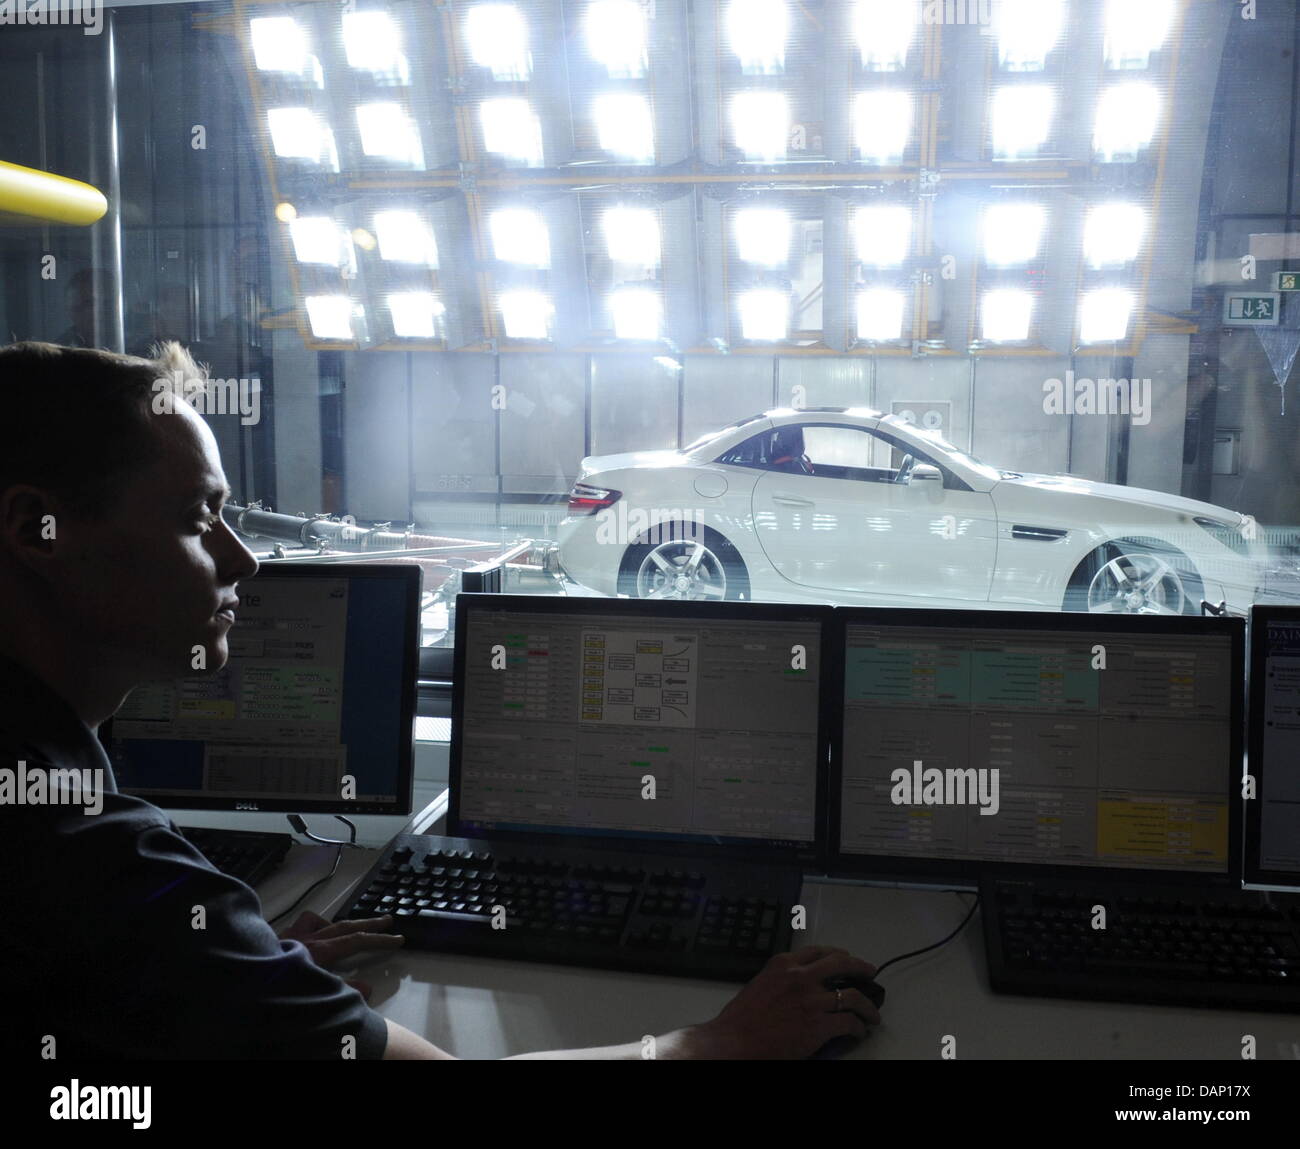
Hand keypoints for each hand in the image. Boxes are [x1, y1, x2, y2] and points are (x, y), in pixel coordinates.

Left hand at [278, 911, 405, 1000]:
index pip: (357, 941)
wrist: (239, 977)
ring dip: (338, 922)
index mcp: (319, 950)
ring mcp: (291, 934)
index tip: (398, 939)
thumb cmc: (275, 987)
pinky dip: (311, 925)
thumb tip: (369, 988)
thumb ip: (343, 990)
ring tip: (348, 928)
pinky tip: (312, 932)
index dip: (380, 940)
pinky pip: (298, 924)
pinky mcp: (277, 937)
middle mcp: (307, 937)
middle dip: (369, 923)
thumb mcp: (314, 991)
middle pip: (345, 926)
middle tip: (388, 919)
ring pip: (319, 920)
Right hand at [687, 946, 880, 1059]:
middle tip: (870, 973)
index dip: (836, 955)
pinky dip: (858, 1027)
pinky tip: (859, 1032)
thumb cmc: (740, 1018)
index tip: (845, 959)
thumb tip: (799, 987)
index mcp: (783, 964)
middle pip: (841, 963)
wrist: (734, 1040)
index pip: (818, 951)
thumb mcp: (760, 984)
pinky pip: (848, 1022)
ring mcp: (812, 1000)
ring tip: (872, 1013)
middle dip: (860, 967)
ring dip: (866, 1005)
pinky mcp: (819, 1025)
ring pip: (852, 995)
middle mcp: (800, 976)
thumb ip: (781, 979)